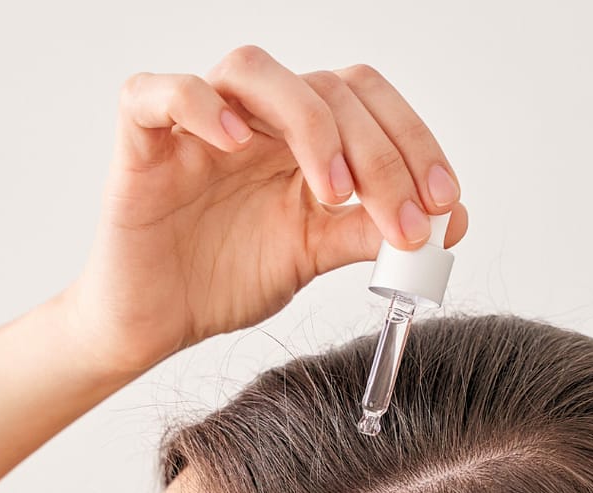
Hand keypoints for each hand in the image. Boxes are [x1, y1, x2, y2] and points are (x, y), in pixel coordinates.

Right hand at [61, 45, 468, 378]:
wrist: (157, 323)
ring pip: (253, 70)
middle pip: (326, 88)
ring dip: (309, 123)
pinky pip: (158, 93)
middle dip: (379, 154)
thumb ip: (369, 232)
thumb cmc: (225, 281)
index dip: (413, 143)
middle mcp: (256, 121)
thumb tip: (450, 223)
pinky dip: (198, 105)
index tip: (444, 204)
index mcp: (300, 141)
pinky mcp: (143, 142)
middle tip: (403, 220)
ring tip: (332, 192)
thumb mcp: (313, 256)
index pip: (366, 104)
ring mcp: (198, 126)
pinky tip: (237, 145)